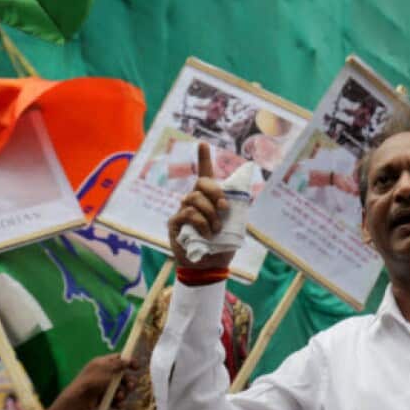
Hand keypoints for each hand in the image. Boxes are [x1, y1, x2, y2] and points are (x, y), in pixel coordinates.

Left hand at [58, 354, 138, 409]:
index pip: (118, 359)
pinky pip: (115, 399)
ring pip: (121, 388)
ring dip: (123, 393)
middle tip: (131, 386)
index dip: (129, 362)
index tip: (137, 367)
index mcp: (102, 364)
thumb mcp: (106, 369)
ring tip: (120, 397)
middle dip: (128, 381)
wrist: (77, 400)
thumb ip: (119, 364)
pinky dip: (118, 402)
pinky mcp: (103, 398)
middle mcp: (104, 374)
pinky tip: (118, 404)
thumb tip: (129, 359)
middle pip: (122, 375)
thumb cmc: (91, 381)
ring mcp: (103, 387)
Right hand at [167, 142, 234, 269]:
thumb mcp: (234, 225)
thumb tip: (234, 198)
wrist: (210, 266)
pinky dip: (202, 223)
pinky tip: (206, 234)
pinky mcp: (174, 223)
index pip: (205, 174)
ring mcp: (182, 211)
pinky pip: (188, 213)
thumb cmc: (222, 245)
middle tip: (225, 208)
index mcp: (208, 199)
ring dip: (210, 213)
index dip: (203, 158)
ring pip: (195, 198)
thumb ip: (233, 209)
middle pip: (202, 183)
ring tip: (216, 228)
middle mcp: (193, 201)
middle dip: (216, 192)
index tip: (203, 143)